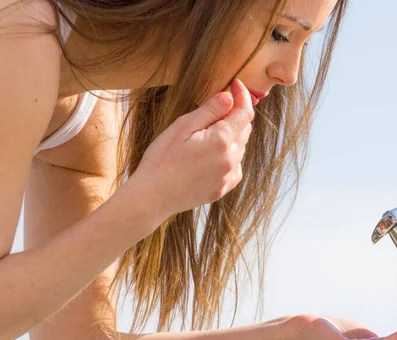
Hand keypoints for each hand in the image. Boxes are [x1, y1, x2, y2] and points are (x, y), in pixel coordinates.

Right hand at [128, 79, 253, 221]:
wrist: (151, 197)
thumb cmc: (161, 159)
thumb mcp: (182, 127)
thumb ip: (210, 111)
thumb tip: (229, 97)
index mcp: (222, 140)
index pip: (245, 112)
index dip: (242, 95)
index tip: (235, 84)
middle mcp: (231, 159)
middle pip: (244, 130)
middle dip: (235, 115)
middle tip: (215, 109)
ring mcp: (228, 176)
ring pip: (240, 148)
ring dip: (231, 136)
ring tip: (205, 136)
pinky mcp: (223, 189)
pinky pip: (234, 167)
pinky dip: (228, 157)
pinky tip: (209, 156)